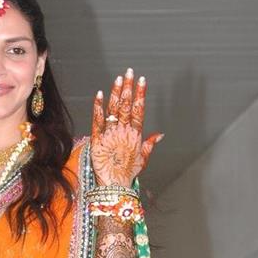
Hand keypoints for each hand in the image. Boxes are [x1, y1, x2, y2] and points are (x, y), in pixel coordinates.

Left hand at [90, 68, 163, 186]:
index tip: (142, 80)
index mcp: (136, 135)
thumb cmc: (127, 173)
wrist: (114, 186)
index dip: (140, 94)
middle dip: (128, 87)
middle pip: (126, 106)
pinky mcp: (97, 140)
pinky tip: (99, 94)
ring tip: (119, 78)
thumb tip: (160, 134)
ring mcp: (110, 135)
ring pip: (114, 110)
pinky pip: (97, 121)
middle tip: (129, 72)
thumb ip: (150, 144)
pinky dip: (98, 107)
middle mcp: (124, 132)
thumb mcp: (143, 159)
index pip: (139, 110)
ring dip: (116, 93)